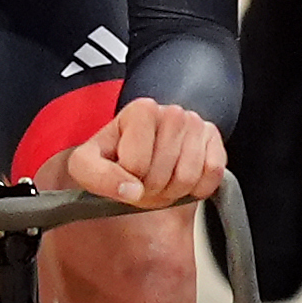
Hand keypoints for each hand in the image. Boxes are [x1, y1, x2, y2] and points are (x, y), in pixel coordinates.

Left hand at [56, 98, 225, 210]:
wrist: (141, 157)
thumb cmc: (115, 157)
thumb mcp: (87, 165)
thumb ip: (97, 177)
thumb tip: (131, 190)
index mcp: (141, 110)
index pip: (136, 165)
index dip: (128, 180)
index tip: (125, 176)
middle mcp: (172, 112)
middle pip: (162, 174)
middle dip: (151, 189)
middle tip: (144, 183)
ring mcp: (197, 125)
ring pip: (188, 178)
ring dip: (172, 192)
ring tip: (161, 181)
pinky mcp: (215, 141)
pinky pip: (212, 175)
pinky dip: (197, 189)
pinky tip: (182, 181)